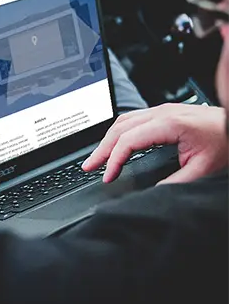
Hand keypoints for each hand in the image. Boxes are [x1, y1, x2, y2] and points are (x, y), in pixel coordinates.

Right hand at [82, 103, 228, 183]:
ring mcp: (161, 110)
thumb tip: (153, 193)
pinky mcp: (162, 113)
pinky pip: (131, 119)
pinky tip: (114, 144)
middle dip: (101, 150)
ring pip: (122, 122)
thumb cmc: (225, 139)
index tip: (108, 176)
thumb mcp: (203, 167)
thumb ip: (176, 181)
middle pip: (119, 129)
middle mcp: (161, 113)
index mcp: (169, 124)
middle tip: (88, 167)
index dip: (114, 160)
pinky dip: (117, 133)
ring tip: (96, 157)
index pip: (128, 140)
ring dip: (106, 140)